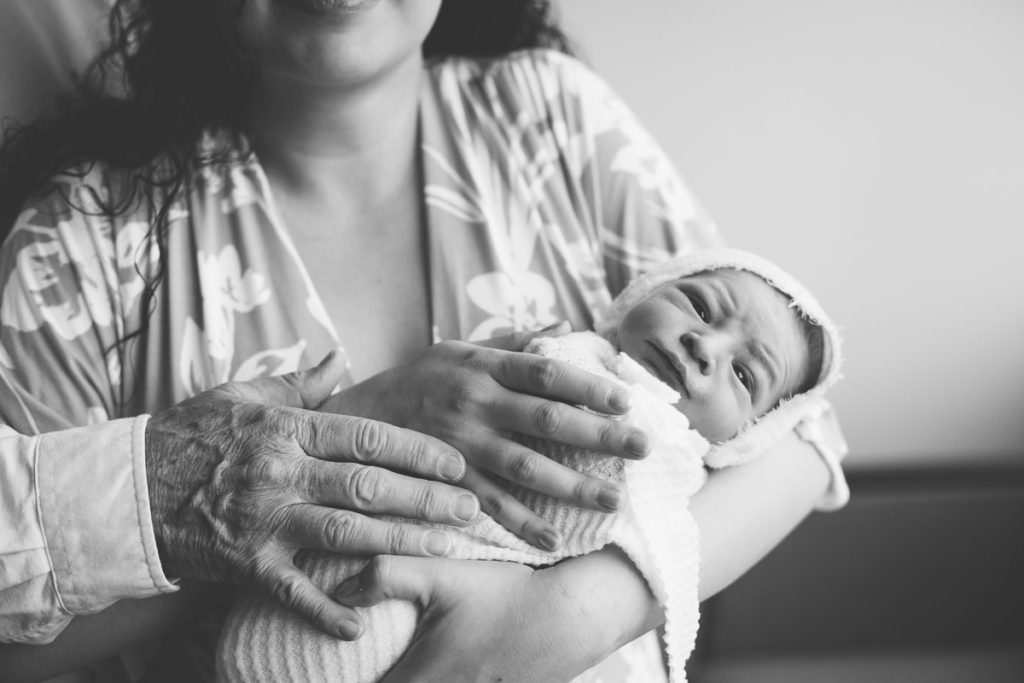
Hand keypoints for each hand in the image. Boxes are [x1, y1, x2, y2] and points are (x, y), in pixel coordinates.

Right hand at [145, 350, 478, 637]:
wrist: (127, 487)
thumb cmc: (193, 435)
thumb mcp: (243, 394)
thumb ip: (300, 382)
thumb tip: (341, 357)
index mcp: (286, 428)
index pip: (367, 436)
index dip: (418, 449)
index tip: (456, 461)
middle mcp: (281, 474)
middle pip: (369, 486)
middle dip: (426, 499)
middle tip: (470, 509)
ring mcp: (264, 522)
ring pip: (346, 534)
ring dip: (400, 543)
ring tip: (446, 548)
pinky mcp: (246, 564)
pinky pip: (292, 591)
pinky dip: (325, 610)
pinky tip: (362, 624)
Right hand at [324, 328, 649, 548]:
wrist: (356, 417)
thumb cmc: (419, 379)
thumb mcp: (459, 350)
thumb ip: (513, 342)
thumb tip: (566, 328)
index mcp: (483, 367)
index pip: (545, 372)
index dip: (588, 385)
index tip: (628, 400)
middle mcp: (475, 403)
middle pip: (546, 419)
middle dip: (599, 435)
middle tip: (643, 448)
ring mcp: (460, 444)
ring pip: (525, 466)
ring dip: (572, 485)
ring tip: (614, 499)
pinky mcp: (445, 480)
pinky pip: (489, 504)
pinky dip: (522, 523)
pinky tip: (554, 538)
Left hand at [334, 556, 615, 682]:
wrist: (572, 616)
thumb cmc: (506, 595)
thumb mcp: (443, 574)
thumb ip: (384, 576)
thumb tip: (339, 592)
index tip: (330, 673)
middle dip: (381, 681)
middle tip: (370, 664)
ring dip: (412, 681)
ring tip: (405, 663)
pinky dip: (442, 681)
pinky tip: (441, 666)